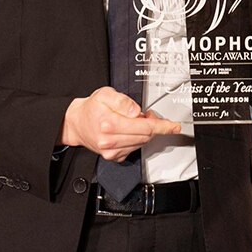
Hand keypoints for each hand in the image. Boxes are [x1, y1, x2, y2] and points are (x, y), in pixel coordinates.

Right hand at [59, 87, 180, 161]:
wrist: (77, 123)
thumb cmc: (92, 107)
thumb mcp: (106, 94)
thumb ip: (122, 101)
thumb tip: (136, 111)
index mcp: (110, 124)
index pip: (145, 127)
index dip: (163, 126)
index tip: (175, 126)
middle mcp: (110, 141)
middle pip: (145, 136)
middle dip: (152, 125)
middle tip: (147, 114)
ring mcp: (111, 151)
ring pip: (141, 143)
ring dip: (145, 132)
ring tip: (134, 121)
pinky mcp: (112, 157)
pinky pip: (134, 149)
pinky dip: (137, 140)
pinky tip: (130, 131)